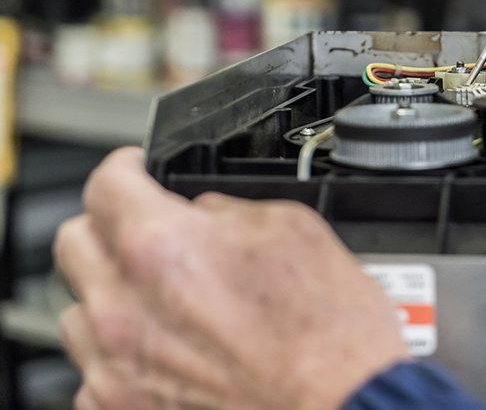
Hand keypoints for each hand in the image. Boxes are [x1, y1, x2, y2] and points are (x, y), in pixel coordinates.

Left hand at [53, 147, 408, 409]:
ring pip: (78, 307)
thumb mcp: (294, 228)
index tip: (138, 171)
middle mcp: (123, 309)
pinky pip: (95, 369)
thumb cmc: (329, 333)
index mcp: (160, 248)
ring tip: (160, 296)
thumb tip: (204, 213)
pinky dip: (121, 353)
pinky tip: (166, 347)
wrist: (344, 404)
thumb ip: (226, 210)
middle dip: (108, 223)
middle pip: (74, 241)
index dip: (126, 166)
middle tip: (147, 226)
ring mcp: (116, 367)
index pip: (105, 184)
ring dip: (111, 291)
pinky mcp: (123, 408)